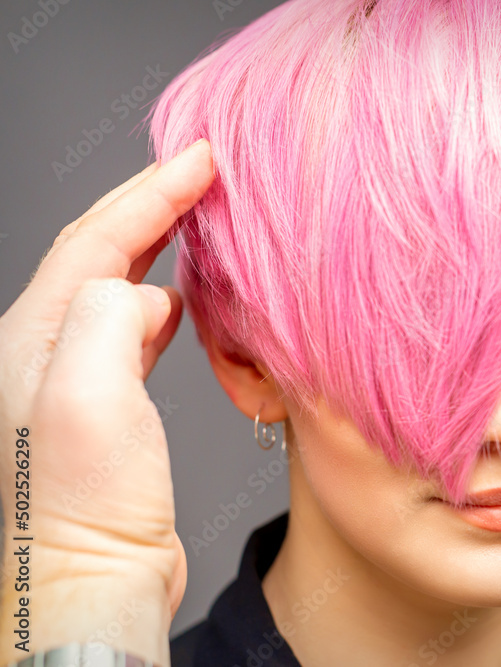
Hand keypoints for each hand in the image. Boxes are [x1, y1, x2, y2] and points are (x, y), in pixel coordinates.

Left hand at [0, 139, 214, 663]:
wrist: (91, 581)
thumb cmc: (85, 506)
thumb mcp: (86, 396)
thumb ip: (108, 318)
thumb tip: (148, 297)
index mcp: (33, 337)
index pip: (94, 238)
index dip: (151, 192)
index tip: (201, 157)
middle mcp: (43, 350)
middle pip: (95, 250)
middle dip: (149, 202)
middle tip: (201, 168)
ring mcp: (71, 378)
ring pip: (113, 284)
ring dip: (155, 243)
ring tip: (194, 216)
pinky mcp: (103, 407)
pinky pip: (129, 327)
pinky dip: (159, 296)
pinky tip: (180, 300)